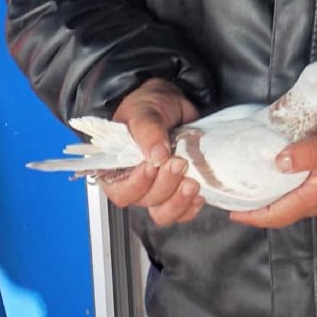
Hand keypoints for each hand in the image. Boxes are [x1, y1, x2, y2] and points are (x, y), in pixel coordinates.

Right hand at [102, 78, 204, 225]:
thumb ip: (147, 130)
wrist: (174, 104)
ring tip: (192, 182)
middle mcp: (135, 183)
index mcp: (117, 167)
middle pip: (145, 200)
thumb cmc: (150, 106)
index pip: (120, 190)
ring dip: (178, 201)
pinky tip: (199, 194)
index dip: (136, 184)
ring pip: (163, 212)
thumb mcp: (144, 111)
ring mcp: (157, 189)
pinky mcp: (176, 192)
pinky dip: (191, 206)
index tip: (152, 166)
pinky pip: (182, 213)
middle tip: (179, 162)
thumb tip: (156, 154)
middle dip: (164, 185)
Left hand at [229, 118, 316, 228]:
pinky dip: (283, 191)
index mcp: (313, 198)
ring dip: (269, 200)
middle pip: (280, 213)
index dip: (251, 216)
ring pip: (290, 205)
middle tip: (233, 196)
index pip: (275, 215)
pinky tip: (277, 175)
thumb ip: (305, 153)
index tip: (229, 210)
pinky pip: (300, 196)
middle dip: (256, 208)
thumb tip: (277, 161)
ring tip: (249, 185)